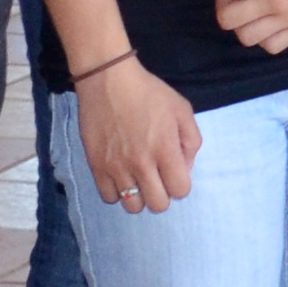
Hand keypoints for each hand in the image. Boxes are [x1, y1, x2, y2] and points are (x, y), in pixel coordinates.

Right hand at [78, 55, 201, 210]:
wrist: (107, 79)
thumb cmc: (148, 92)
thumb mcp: (182, 109)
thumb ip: (191, 141)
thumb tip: (185, 168)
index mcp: (165, 150)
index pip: (180, 191)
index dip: (180, 184)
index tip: (173, 171)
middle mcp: (141, 163)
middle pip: (158, 205)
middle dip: (162, 194)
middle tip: (157, 177)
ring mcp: (116, 167)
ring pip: (132, 206)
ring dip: (139, 196)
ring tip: (137, 178)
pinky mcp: (96, 165)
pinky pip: (108, 197)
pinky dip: (116, 192)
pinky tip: (120, 176)